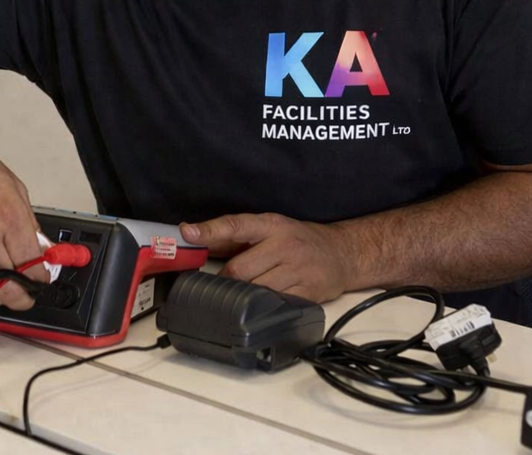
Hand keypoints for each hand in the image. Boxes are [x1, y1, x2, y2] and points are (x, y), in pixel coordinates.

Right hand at [0, 146, 45, 309]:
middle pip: (8, 288)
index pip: (32, 266)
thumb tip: (38, 248)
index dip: (41, 278)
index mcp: (7, 218)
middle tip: (28, 294)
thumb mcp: (13, 187)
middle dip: (23, 297)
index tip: (42, 278)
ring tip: (7, 293)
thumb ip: (28, 223)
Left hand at [179, 213, 354, 302]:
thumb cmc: (299, 241)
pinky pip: (274, 304)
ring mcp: (298, 269)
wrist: (343, 253)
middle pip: (239, 268)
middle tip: (225, 282)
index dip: (209, 230)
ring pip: (255, 290)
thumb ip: (233, 235)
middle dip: (227, 279)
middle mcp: (284, 245)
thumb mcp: (270, 229)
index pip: (235, 225)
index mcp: (271, 225)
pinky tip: (265, 302)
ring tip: (247, 293)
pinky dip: (264, 306)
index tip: (187, 232)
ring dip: (244, 295)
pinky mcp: (308, 292)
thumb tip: (193, 236)